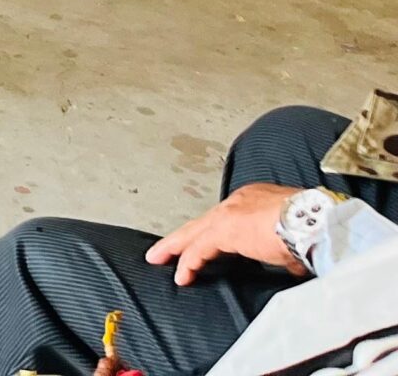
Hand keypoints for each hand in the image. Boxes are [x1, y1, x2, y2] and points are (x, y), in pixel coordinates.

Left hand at [147, 184, 303, 284]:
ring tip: (161, 259)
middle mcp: (239, 201)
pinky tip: (183, 275)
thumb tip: (290, 261)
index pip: (229, 219)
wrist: (314, 220)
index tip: (208, 247)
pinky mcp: (224, 230)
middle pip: (204, 222)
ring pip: (195, 232)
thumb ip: (287, 249)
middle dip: (184, 237)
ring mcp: (229, 214)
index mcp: (257, 200)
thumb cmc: (314, 226)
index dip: (215, 234)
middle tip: (165, 249)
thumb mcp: (298, 239)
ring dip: (177, 248)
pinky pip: (199, 248)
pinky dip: (189, 262)